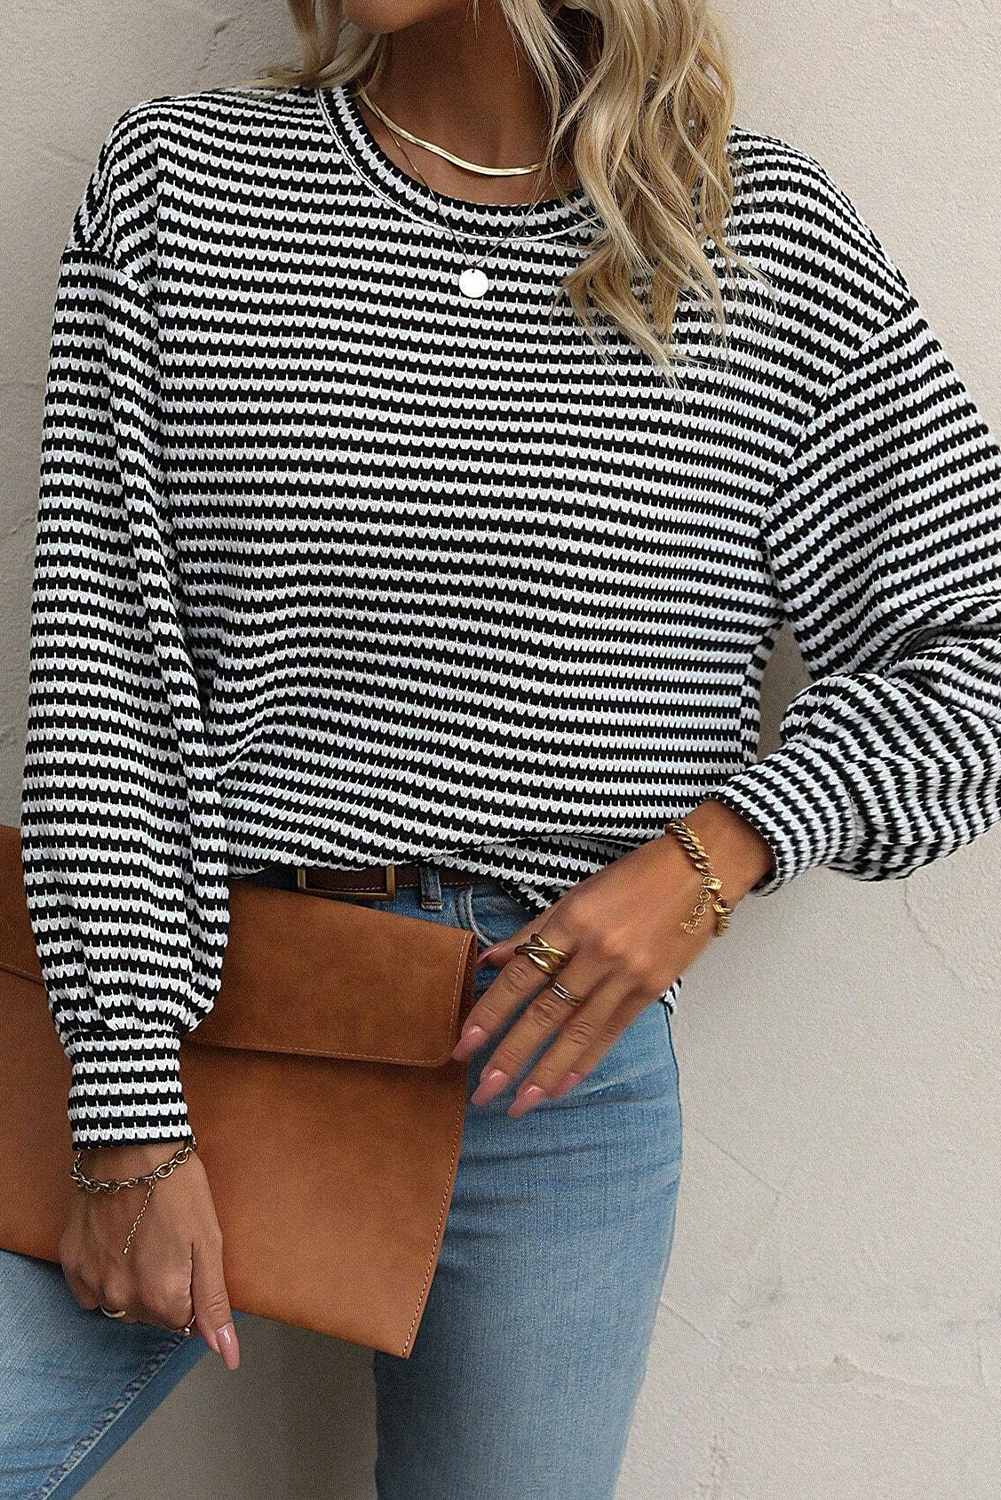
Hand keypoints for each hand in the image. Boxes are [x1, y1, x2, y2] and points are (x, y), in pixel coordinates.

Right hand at [59, 1138, 239, 1369]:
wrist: (132, 1148)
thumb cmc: (178, 1189)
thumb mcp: (209, 1243)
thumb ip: (214, 1305)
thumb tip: (228, 1355)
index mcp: (162, 1300)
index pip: (183, 1320)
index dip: (190, 1285)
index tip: (188, 1253)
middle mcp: (123, 1301)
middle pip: (151, 1313)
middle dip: (162, 1285)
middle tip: (167, 1240)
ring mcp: (93, 1283)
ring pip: (121, 1301)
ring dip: (132, 1280)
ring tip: (142, 1237)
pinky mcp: (72, 1263)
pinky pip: (90, 1289)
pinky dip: (104, 1272)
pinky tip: (115, 1241)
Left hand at [450, 801, 774, 1116]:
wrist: (700, 872)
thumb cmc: (634, 877)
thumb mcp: (577, 894)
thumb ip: (533, 931)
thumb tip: (488, 960)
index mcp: (572, 919)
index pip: (521, 975)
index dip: (490, 1013)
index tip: (464, 1045)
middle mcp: (599, 951)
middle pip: (546, 1013)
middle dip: (511, 1056)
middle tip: (483, 1090)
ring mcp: (627, 974)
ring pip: (577, 1033)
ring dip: (543, 1073)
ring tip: (517, 1104)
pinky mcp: (651, 991)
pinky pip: (610, 1033)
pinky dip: (584, 1062)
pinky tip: (560, 1086)